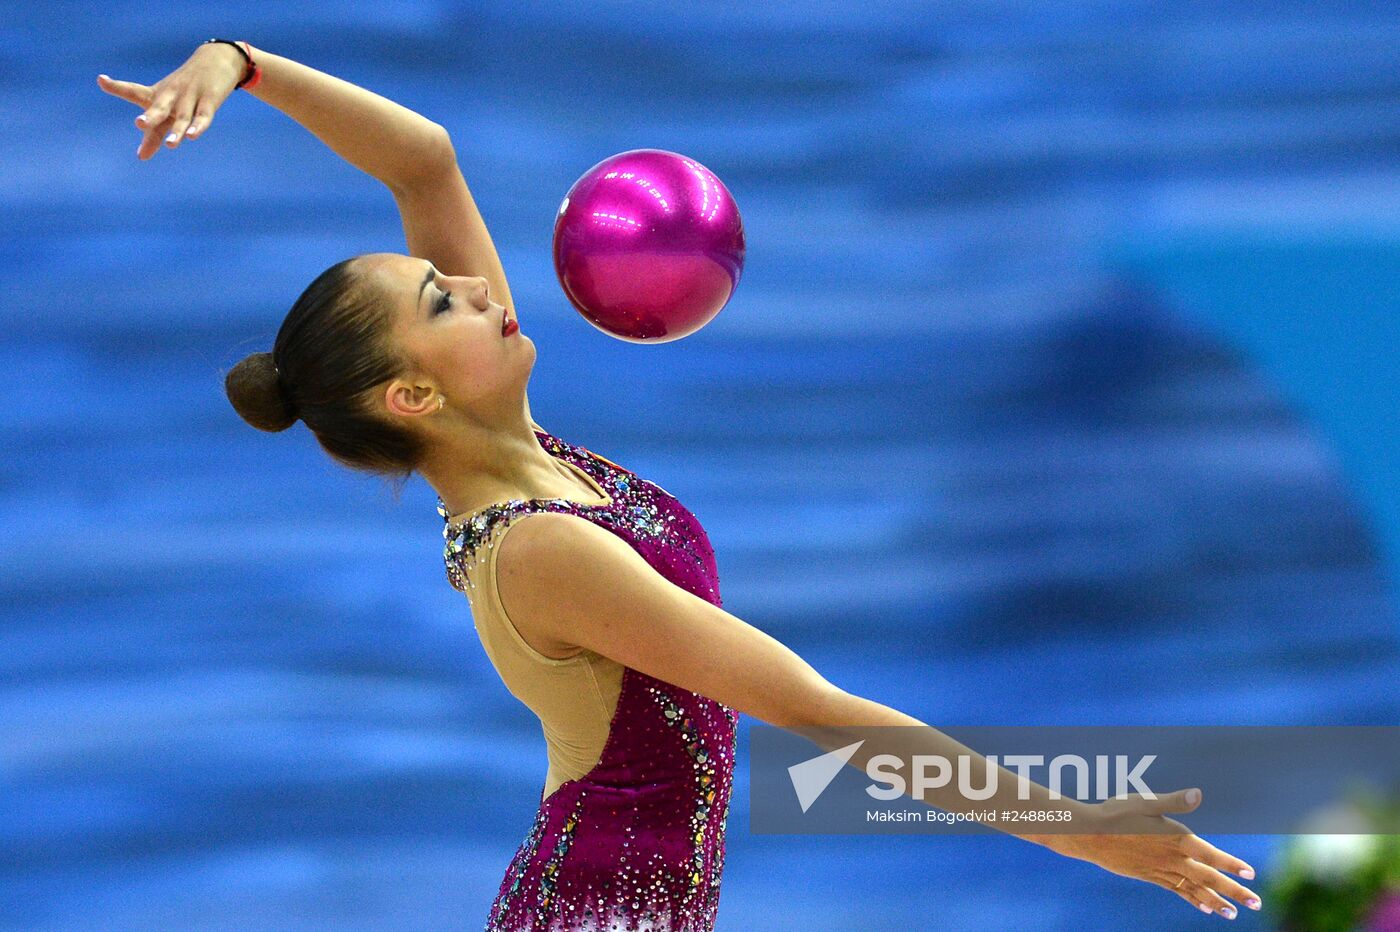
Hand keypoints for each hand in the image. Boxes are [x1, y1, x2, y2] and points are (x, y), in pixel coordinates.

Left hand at [96, 42, 246, 159]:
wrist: (216, 60)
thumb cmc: (185, 90)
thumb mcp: (168, 108)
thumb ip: (154, 134)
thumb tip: (141, 157)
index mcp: (157, 95)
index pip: (134, 91)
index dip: (117, 87)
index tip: (101, 79)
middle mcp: (171, 95)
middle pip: (158, 107)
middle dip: (151, 117)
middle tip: (140, 123)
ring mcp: (190, 97)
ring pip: (182, 116)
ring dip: (177, 131)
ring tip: (171, 145)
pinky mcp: (209, 100)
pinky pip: (203, 116)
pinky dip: (198, 126)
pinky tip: (193, 136)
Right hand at [1040, 789, 1261, 919]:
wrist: (1089, 835)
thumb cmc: (1116, 813)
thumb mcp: (1145, 802)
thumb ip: (1173, 801)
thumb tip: (1197, 794)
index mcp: (1175, 838)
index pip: (1210, 855)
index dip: (1231, 865)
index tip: (1251, 874)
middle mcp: (1171, 858)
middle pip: (1208, 878)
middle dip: (1234, 891)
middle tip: (1256, 904)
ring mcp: (1161, 870)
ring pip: (1194, 889)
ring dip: (1215, 902)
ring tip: (1233, 914)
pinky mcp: (1150, 876)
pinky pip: (1177, 891)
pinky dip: (1192, 900)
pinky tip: (1204, 908)